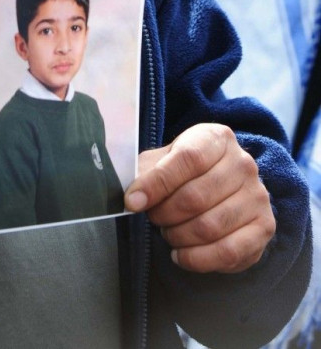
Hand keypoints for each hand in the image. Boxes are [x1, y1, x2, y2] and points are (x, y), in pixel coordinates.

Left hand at [124, 123, 275, 273]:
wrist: (224, 186)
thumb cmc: (185, 171)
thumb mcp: (163, 160)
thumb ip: (146, 173)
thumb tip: (131, 197)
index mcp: (217, 138)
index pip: (187, 159)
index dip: (156, 183)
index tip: (133, 201)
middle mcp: (244, 163)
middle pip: (196, 196)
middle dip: (165, 213)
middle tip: (154, 218)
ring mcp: (258, 196)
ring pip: (210, 226)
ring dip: (179, 236)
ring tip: (168, 233)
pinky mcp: (265, 227)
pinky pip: (228, 251)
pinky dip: (197, 259)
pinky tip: (181, 254)